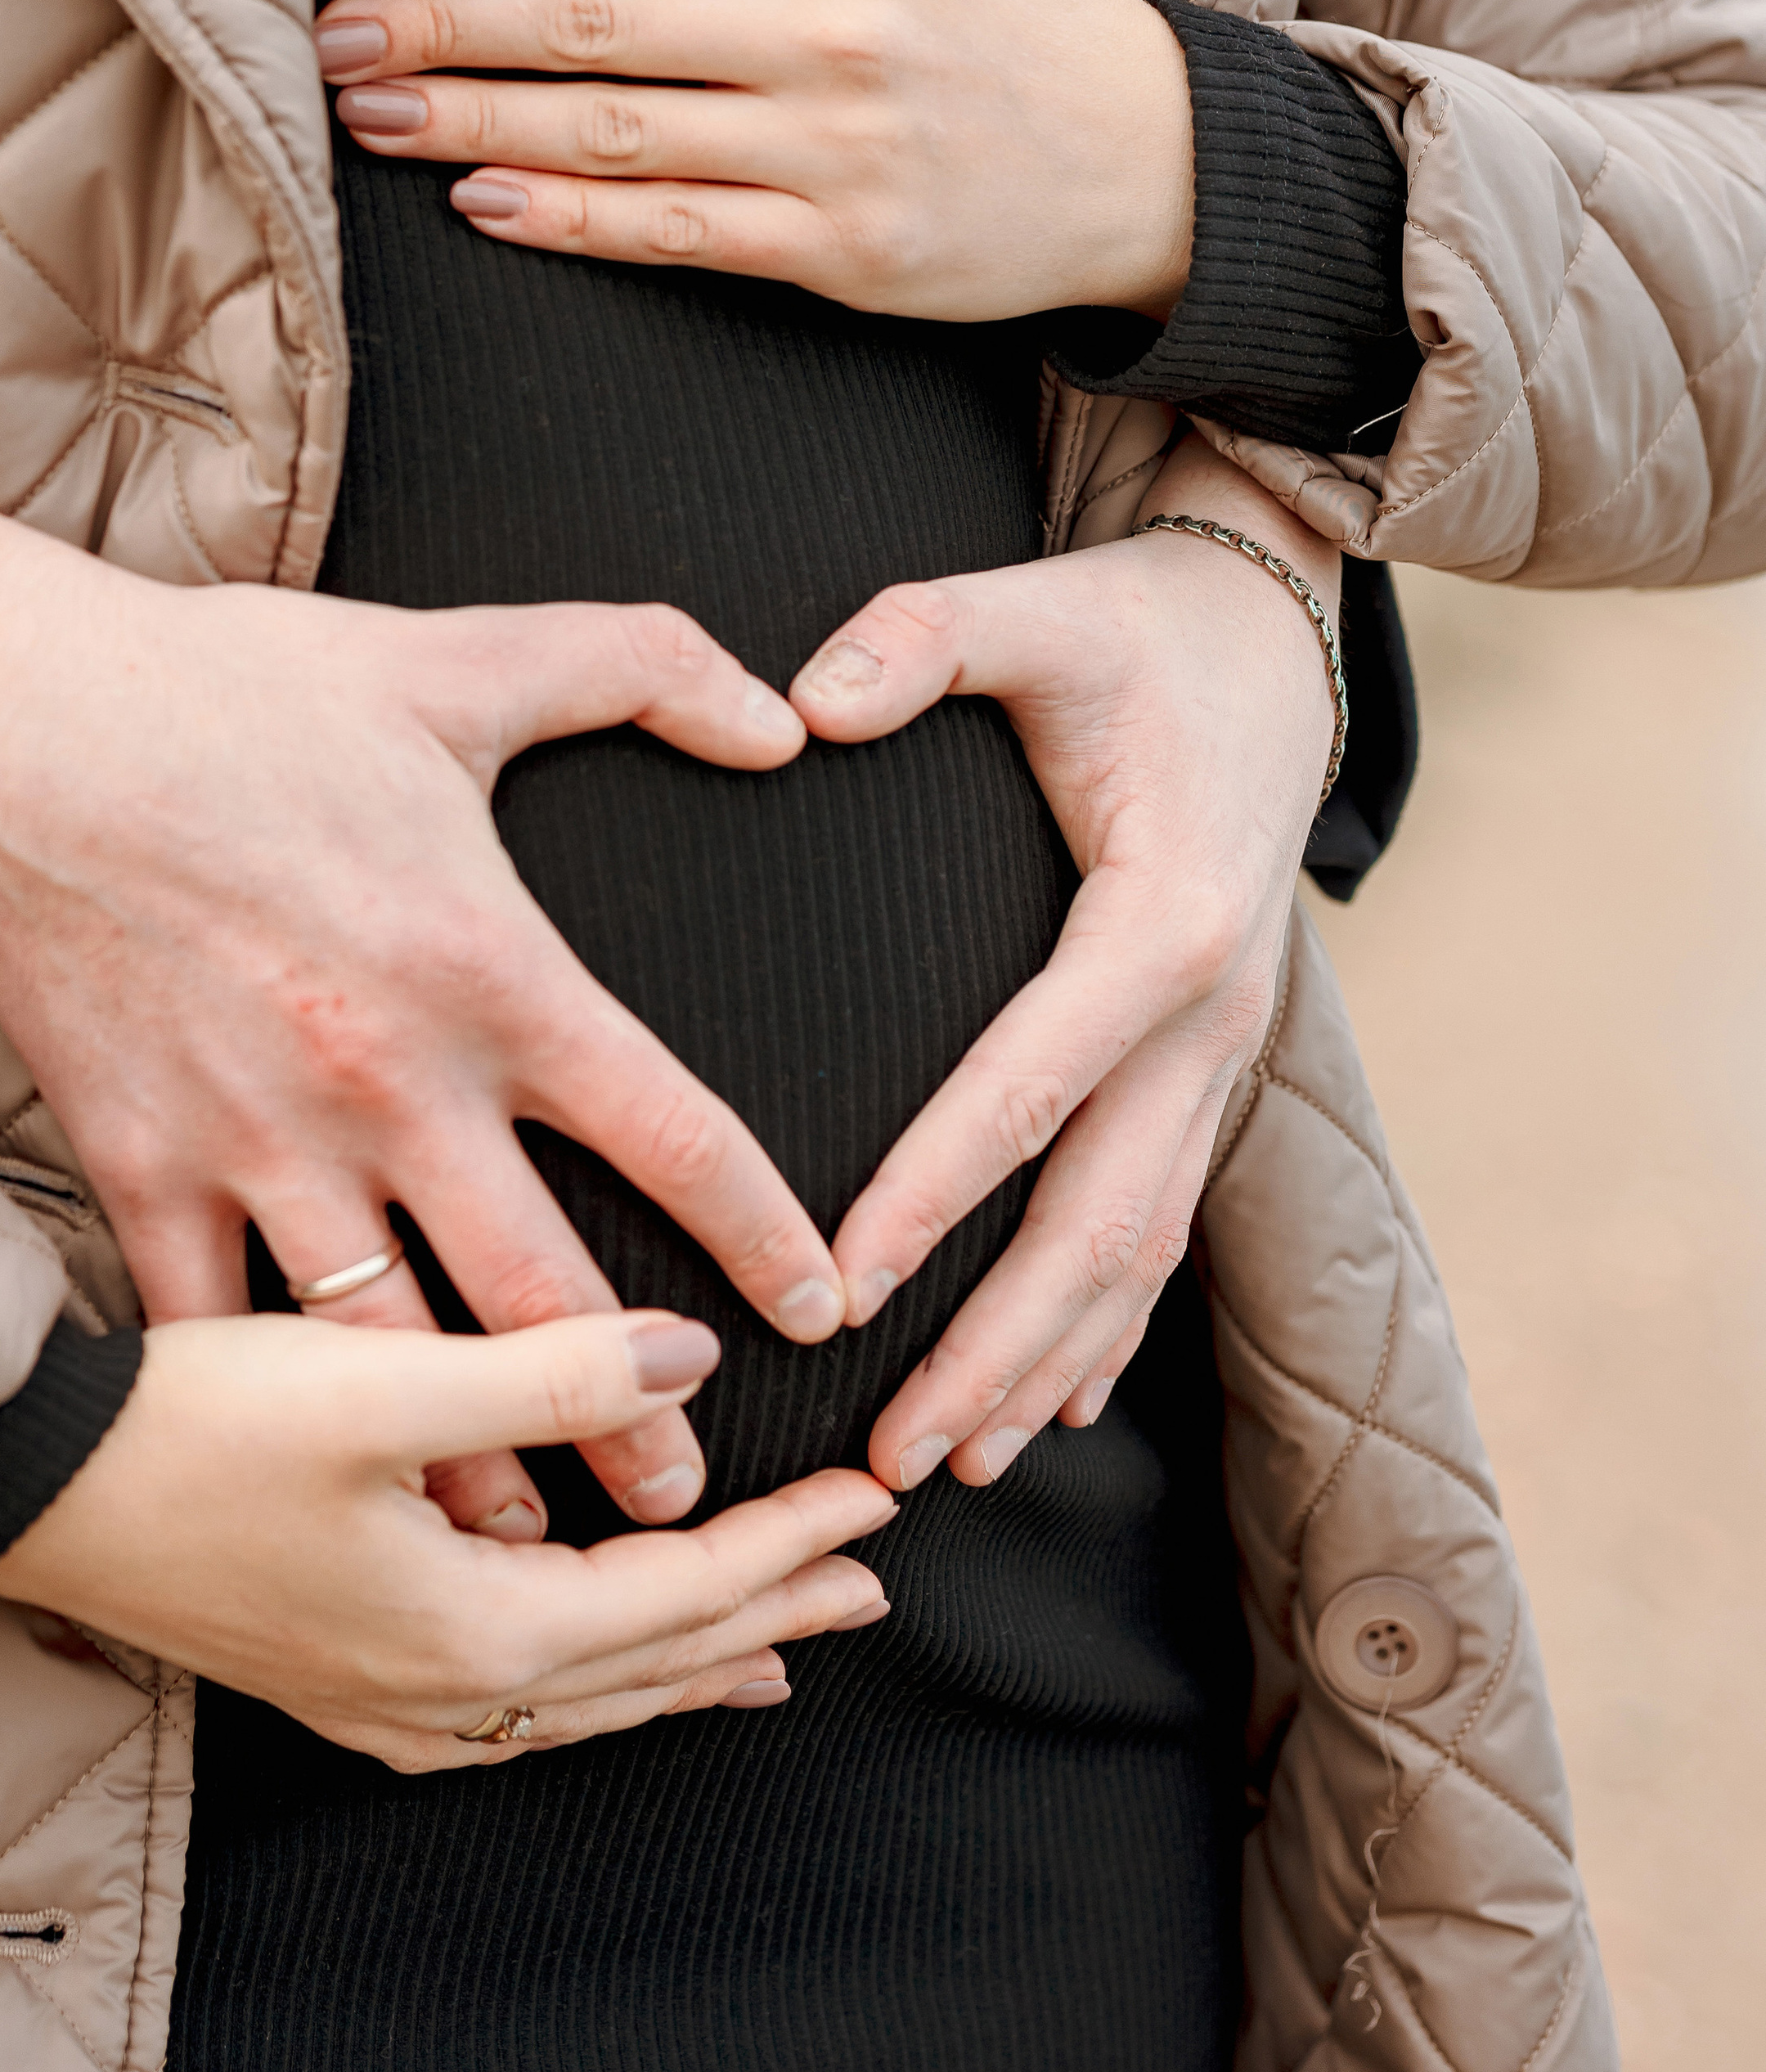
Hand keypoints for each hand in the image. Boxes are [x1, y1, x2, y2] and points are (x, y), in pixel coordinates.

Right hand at [0, 438, 848, 1540]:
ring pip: (392, 1350)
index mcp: (492, 972)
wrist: (13, 726)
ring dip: (466, 1458)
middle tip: (690, 1503)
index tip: (819, 1306)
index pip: (675, 1133)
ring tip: (525, 1540)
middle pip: (547, 1293)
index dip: (765, 1234)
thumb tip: (789, 713)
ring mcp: (262, 1142)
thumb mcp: (467, 656)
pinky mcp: (145, 1167)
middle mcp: (392, 1084)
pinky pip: (220, 1329)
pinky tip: (318, 1480)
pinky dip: (278, 1411)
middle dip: (628, 1413)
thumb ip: (646, 666)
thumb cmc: (241, 691)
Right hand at [0, 1307, 893, 1769]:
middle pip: (651, 1661)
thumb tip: (687, 1355)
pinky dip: (589, 1680)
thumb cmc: (190, 1432)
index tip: (875, 1501)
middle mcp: (441, 1692)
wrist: (25, 1491)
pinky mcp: (331, 1674)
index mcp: (476, 1632)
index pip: (683, 1591)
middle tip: (867, 1583)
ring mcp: (380, 1700)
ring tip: (767, 1649)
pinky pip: (511, 1704)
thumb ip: (545, 1373)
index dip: (790, 1541)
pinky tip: (589, 1665)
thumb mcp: (378, 1385)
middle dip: (768, 1614)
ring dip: (686, 1661)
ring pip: (584, 1697)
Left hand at [313, 0, 1194, 320]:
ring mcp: (829, 148)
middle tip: (330, 31)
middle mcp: (824, 29)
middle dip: (442, 22)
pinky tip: (481, 204)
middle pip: (588, 19)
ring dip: (472, 124)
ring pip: (613, 133)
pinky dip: (570, 223)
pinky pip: (676, 234)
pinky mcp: (837, 249)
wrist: (1149, 164)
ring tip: (367, 111)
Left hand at [788, 444, 1339, 1490]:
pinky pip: (1161, 1220)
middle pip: (1102, 1216)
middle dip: (993, 1345)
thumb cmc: (1130, 633)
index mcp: (1163, 919)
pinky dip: (1106, 1324)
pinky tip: (1046, 1407)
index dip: (938, 1187)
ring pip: (1140, 1248)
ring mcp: (1222, 1052)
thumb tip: (805, 702)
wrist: (1266, 646)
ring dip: (1045, 1365)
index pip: (1034, 1081)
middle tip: (887, 1450)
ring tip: (947, 1464)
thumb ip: (917, 637)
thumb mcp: (1031, 606)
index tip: (845, 1285)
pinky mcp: (1209, 1067)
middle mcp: (1209, 1013)